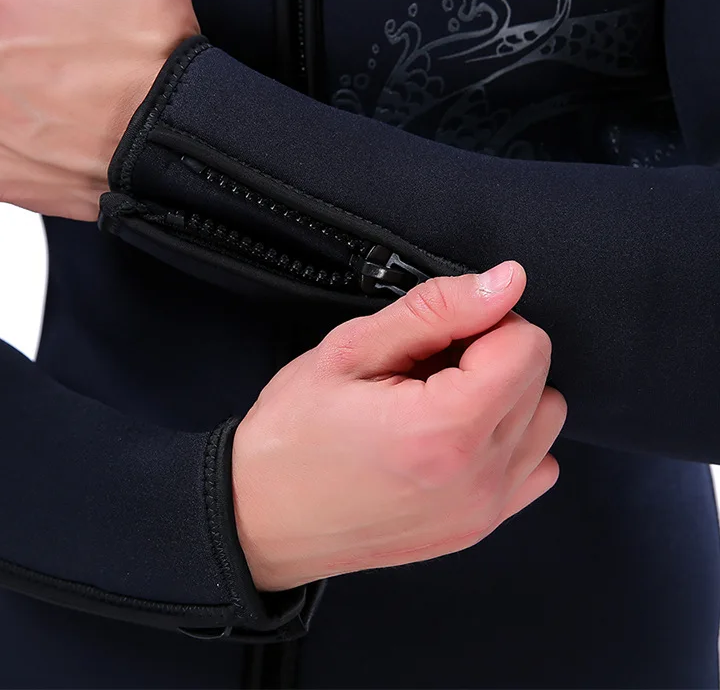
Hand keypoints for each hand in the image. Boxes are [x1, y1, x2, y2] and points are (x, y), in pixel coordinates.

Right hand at [232, 262, 565, 590]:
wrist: (262, 519)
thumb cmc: (292, 436)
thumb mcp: (351, 350)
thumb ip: (437, 309)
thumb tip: (507, 280)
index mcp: (445, 429)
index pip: (527, 345)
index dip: (485, 321)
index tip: (441, 333)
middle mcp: (478, 478)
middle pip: (539, 379)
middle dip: (492, 353)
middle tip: (429, 364)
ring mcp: (484, 510)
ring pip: (545, 420)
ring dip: (506, 394)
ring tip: (442, 398)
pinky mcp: (480, 528)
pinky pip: (536, 465)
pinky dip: (509, 439)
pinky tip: (458, 435)